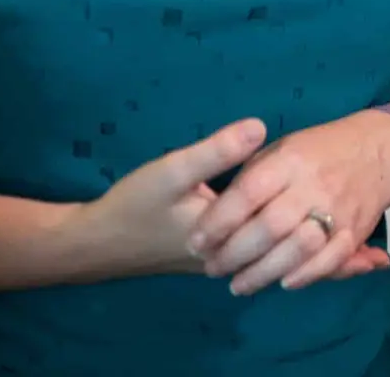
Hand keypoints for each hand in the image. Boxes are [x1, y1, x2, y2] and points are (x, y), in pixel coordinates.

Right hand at [72, 119, 276, 278]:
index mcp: (232, 240)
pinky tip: (258, 194)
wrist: (97, 242)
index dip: (288, 178)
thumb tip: (261, 125)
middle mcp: (235, 260)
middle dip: (286, 196)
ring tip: (279, 177)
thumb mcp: (174, 171)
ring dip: (275, 208)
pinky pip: (251, 240)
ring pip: (266, 236)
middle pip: (278, 227)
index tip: (292, 153)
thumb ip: (217, 151)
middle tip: (290, 164)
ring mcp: (225, 264)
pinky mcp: (214, 258)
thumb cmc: (136, 205)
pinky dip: (258, 218)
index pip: (279, 209)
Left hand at [187, 112, 389, 295]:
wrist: (375, 151)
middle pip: (269, 226)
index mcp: (288, 160)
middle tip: (212, 269)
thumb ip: (251, 178)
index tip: (196, 241)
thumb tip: (217, 214)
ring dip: (263, 272)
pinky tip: (282, 284)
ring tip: (238, 284)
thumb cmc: (315, 151)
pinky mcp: (355, 231)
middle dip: (235, 253)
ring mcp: (336, 209)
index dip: (219, 220)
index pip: (247, 193)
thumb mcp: (280, 149)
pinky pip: (329, 261)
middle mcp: (312, 185)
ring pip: (296, 249)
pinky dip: (305, 276)